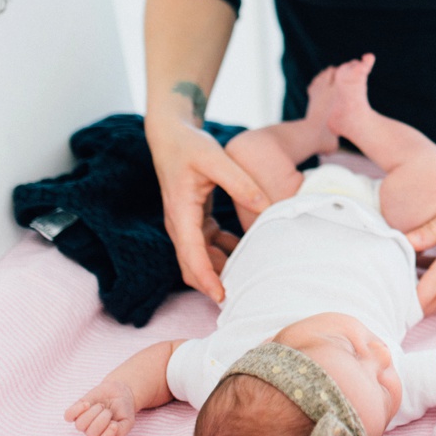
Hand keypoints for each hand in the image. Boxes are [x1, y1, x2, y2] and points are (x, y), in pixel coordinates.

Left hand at [65, 379, 137, 435]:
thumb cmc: (123, 410)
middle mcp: (92, 433)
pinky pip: (68, 415)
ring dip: (93, 412)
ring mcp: (83, 422)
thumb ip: (122, 430)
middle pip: (91, 433)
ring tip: (101, 406)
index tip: (114, 424)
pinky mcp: (76, 411)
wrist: (119, 392)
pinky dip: (77, 410)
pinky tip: (87, 404)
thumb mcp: (128, 421)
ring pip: (80, 424)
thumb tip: (112, 428)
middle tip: (109, 411)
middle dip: (103, 419)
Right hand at [146, 116, 268, 302]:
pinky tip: (246, 252)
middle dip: (211, 283)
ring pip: (199, 257)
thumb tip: (265, 205)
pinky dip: (223, 252)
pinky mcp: (194, 218)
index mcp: (180, 211)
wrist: (170, 136)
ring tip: (247, 279)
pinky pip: (207, 244)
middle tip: (240, 298)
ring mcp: (185, 222)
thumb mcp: (216, 159)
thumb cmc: (190, 146)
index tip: (221, 295)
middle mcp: (179, 222)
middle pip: (191, 264)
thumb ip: (240, 182)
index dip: (205, 277)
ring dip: (219, 269)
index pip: (191, 253)